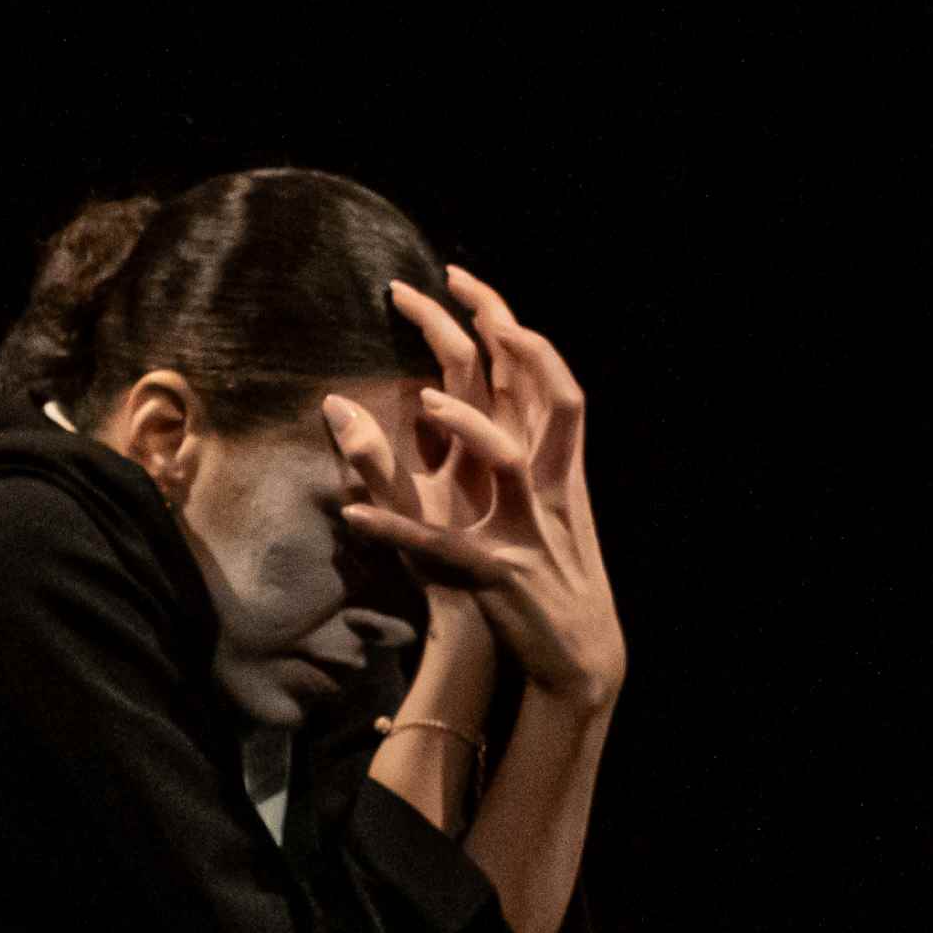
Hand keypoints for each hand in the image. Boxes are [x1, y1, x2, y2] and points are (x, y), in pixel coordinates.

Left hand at [320, 264, 620, 708]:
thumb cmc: (542, 577)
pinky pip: (444, 549)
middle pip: (534, 390)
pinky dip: (396, 532)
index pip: (536, 371)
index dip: (505, 320)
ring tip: (424, 402)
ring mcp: (526, 527)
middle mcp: (545, 482)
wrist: (578, 656)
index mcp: (550, 462)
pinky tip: (353, 516)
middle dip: (500, 333)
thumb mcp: (520, 506)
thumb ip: (489, 446)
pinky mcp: (498, 575)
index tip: (460, 276)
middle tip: (451, 286)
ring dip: (469, 428)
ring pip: (508, 461)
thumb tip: (443, 389)